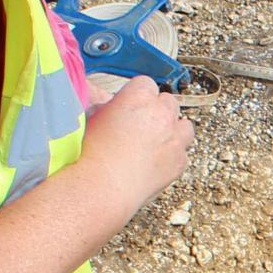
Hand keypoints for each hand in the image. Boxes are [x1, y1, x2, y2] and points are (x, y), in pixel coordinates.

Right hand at [77, 74, 192, 211]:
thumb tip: (108, 106)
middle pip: (168, 102)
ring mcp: (174, 138)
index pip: (145, 84)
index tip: (129, 107)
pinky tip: (155, 162)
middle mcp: (161, 114)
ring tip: (154, 142)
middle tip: (140, 127)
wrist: (100, 188)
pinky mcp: (179, 162)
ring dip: (172, 130)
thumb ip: (105, 106)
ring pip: (184, 125)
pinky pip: (183, 152)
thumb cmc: (89, 155)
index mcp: (138, 97)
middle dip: (157, 111)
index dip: (136, 96)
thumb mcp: (90, 117)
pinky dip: (173, 155)